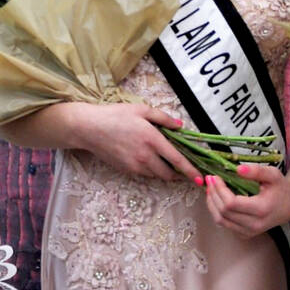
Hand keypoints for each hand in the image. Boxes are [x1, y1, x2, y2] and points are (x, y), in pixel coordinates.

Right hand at [74, 102, 200, 181]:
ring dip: (164, 172)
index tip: (200, 179)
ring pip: (157, 175)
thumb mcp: (141, 110)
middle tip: (183, 169)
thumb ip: (164, 118)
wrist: (89, 128)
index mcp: (152, 140)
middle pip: (169, 174)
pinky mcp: (126, 170)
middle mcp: (145, 156)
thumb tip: (180, 126)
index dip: (191, 172)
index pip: (177, 160)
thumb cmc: (115, 115)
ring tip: (164, 161)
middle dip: (179, 174)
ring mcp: (135, 165)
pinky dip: (151, 170)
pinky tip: (148, 159)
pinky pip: (145, 174)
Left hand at [202, 164, 289, 236]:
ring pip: (220, 220)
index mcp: (262, 209)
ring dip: (212, 204)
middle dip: (213, 194)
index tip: (215, 177)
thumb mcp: (273, 174)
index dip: (219, 190)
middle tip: (209, 180)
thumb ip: (256, 171)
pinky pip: (225, 224)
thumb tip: (237, 169)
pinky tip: (217, 199)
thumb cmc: (281, 188)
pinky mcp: (245, 234)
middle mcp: (255, 224)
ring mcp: (249, 232)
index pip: (231, 203)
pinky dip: (217, 211)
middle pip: (223, 212)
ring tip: (210, 189)